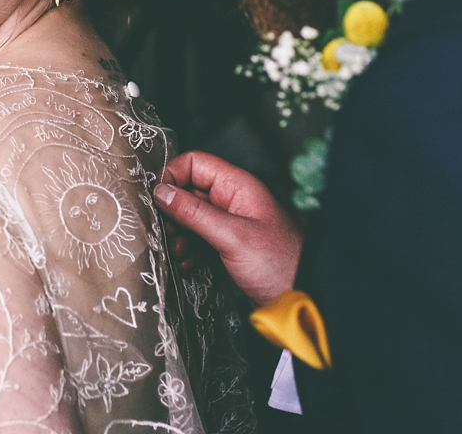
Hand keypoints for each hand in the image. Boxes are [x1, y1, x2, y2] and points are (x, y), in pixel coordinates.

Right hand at [154, 151, 303, 305]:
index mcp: (238, 187)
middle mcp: (233, 201)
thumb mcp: (232, 236)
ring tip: (178, 253)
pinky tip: (187, 264)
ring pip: (190, 218)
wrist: (303, 299)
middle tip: (168, 234)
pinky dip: (188, 250)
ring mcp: (230, 224)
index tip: (158, 200)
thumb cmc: (280, 264)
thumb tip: (161, 192)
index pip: (195, 163)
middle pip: (189, 191)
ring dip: (178, 235)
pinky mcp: (228, 246)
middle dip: (173, 213)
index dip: (173, 177)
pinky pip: (198, 239)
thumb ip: (195, 213)